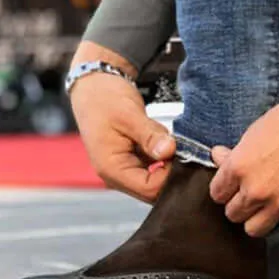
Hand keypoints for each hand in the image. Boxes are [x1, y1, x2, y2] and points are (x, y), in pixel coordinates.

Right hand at [70, 42, 175, 202]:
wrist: (94, 87)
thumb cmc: (105, 98)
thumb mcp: (129, 114)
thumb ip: (150, 135)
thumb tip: (169, 151)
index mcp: (111, 169)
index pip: (149, 188)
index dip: (170, 175)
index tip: (182, 154)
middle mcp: (116, 176)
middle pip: (154, 190)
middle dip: (172, 172)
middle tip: (185, 149)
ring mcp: (124, 171)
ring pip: (156, 181)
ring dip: (170, 166)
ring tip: (175, 143)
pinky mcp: (132, 163)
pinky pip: (155, 170)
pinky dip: (166, 160)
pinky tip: (169, 143)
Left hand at [210, 69, 278, 236]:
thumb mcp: (256, 132)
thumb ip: (235, 153)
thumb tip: (217, 156)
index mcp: (238, 169)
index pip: (217, 194)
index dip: (225, 189)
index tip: (233, 186)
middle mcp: (255, 190)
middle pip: (233, 214)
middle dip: (239, 205)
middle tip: (251, 195)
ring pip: (254, 228)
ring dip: (257, 218)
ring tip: (267, 205)